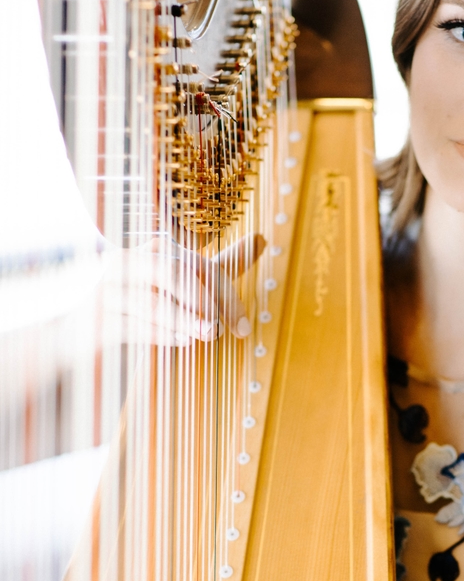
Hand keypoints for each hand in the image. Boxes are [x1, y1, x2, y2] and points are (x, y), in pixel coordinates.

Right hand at [101, 232, 265, 345]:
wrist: (83, 331)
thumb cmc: (143, 302)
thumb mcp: (182, 282)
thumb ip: (219, 266)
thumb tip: (262, 237)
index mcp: (152, 252)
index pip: (196, 264)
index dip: (225, 294)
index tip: (244, 327)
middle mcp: (128, 264)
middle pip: (173, 272)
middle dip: (204, 301)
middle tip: (221, 330)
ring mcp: (109, 292)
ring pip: (151, 302)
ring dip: (185, 321)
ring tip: (206, 336)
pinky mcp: (97, 322)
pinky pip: (133, 327)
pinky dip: (162, 335)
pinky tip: (182, 343)